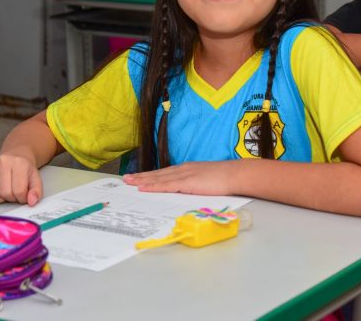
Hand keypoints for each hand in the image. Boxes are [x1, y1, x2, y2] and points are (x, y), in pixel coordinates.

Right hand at [0, 153, 43, 205]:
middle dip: (12, 198)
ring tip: (8, 190)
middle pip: (5, 193)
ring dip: (2, 198)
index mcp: (19, 163)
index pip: (19, 191)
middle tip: (15, 193)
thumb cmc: (26, 170)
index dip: (22, 198)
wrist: (16, 156)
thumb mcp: (36, 179)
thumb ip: (36, 191)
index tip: (24, 195)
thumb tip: (31, 201)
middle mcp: (3, 161)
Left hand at [123, 161, 237, 195]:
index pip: (165, 173)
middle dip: (141, 176)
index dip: (151, 175)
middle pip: (158, 174)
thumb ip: (196, 184)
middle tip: (126, 178)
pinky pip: (165, 185)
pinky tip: (142, 187)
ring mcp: (183, 175)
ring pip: (158, 178)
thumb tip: (190, 191)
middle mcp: (182, 169)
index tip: (139, 177)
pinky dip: (152, 186)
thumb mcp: (207, 180)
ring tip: (129, 182)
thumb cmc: (225, 179)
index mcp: (187, 170)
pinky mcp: (186, 182)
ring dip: (142, 180)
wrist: (235, 174)